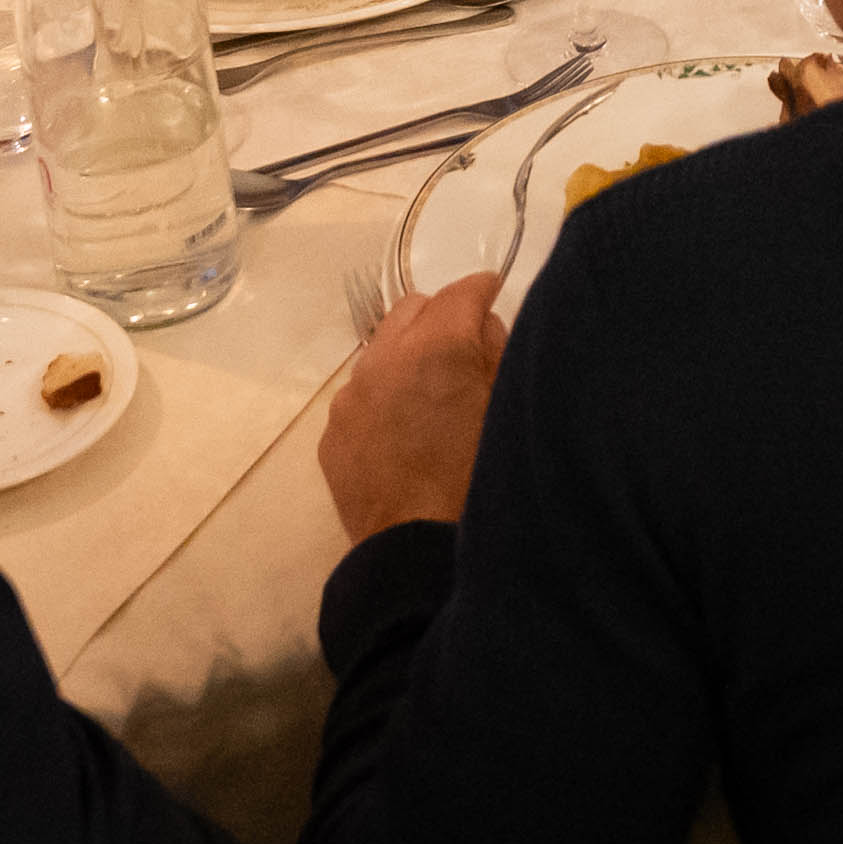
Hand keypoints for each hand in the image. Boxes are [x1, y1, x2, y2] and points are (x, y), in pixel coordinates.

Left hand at [321, 272, 504, 540]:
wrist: (420, 552)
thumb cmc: (482, 480)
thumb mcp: (509, 409)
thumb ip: (497, 354)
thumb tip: (481, 327)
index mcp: (438, 347)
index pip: (461, 293)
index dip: (483, 292)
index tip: (493, 296)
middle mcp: (385, 359)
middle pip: (412, 308)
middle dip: (439, 317)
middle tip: (464, 348)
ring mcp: (351, 397)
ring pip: (380, 351)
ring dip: (407, 358)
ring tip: (431, 397)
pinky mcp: (333, 432)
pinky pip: (360, 395)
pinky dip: (383, 398)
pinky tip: (404, 434)